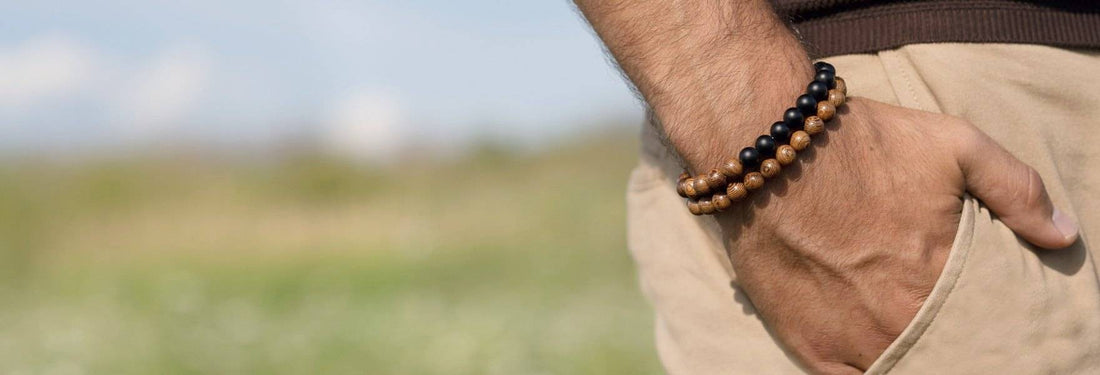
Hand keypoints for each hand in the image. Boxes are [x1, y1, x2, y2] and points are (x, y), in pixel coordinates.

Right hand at [710, 98, 1079, 372]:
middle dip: (950, 347)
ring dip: (910, 360)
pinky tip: (874, 359)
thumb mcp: (955, 145)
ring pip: (899, 372)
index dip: (990, 329)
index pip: (987, 329)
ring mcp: (851, 339)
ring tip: (911, 341)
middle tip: (941, 324)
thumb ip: (1016, 190)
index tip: (988, 322)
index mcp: (942, 278)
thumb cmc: (862, 144)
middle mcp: (899, 320)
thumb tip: (1062, 236)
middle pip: (943, 356)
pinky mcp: (808, 344)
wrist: (767, 147)